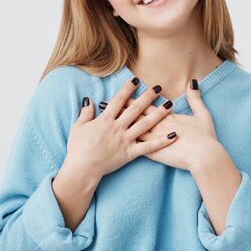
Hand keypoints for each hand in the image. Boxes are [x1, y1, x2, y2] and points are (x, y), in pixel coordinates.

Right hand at [59, 77, 175, 182]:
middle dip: (148, 96)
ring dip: (159, 114)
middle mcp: (117, 127)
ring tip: (170, 104)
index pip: (119, 100)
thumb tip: (89, 99)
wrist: (82, 169)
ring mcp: (125, 140)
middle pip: (136, 109)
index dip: (128, 89)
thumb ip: (85, 112)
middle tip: (158, 87)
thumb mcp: (78, 127)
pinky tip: (173, 135)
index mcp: (105, 120)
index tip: (137, 80)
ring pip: (145, 124)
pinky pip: (148, 147)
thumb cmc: (77, 148)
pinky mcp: (130, 153)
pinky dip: (161, 141)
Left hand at [102, 80, 219, 171]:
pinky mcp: (154, 154)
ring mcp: (154, 140)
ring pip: (131, 131)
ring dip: (117, 126)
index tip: (120, 92)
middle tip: (102, 103)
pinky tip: (112, 142)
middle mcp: (157, 126)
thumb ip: (195, 98)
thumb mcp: (203, 115)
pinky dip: (123, 144)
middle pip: (134, 116)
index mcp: (167, 117)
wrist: (206, 157)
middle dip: (117, 109)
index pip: (146, 105)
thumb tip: (193, 82)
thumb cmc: (205, 137)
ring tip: (103, 121)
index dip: (132, 98)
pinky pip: (136, 147)